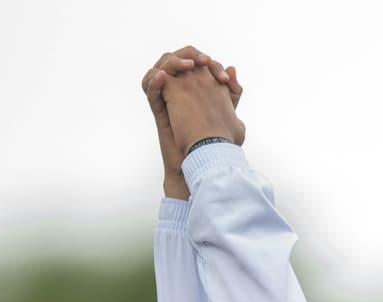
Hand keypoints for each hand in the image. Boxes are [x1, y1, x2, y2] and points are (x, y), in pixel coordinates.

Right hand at [141, 47, 244, 197]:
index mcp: (199, 91)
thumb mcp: (232, 115)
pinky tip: (164, 77)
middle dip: (191, 56)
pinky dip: (153, 80)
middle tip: (204, 62)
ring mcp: (169, 100)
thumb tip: (232, 70)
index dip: (212, 64)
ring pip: (161, 69)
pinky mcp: (159, 111)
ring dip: (171, 62)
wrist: (205, 164)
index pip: (199, 64)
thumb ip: (232, 93)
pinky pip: (149, 89)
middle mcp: (182, 93)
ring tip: (187, 67)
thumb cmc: (218, 144)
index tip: (225, 78)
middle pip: (178, 60)